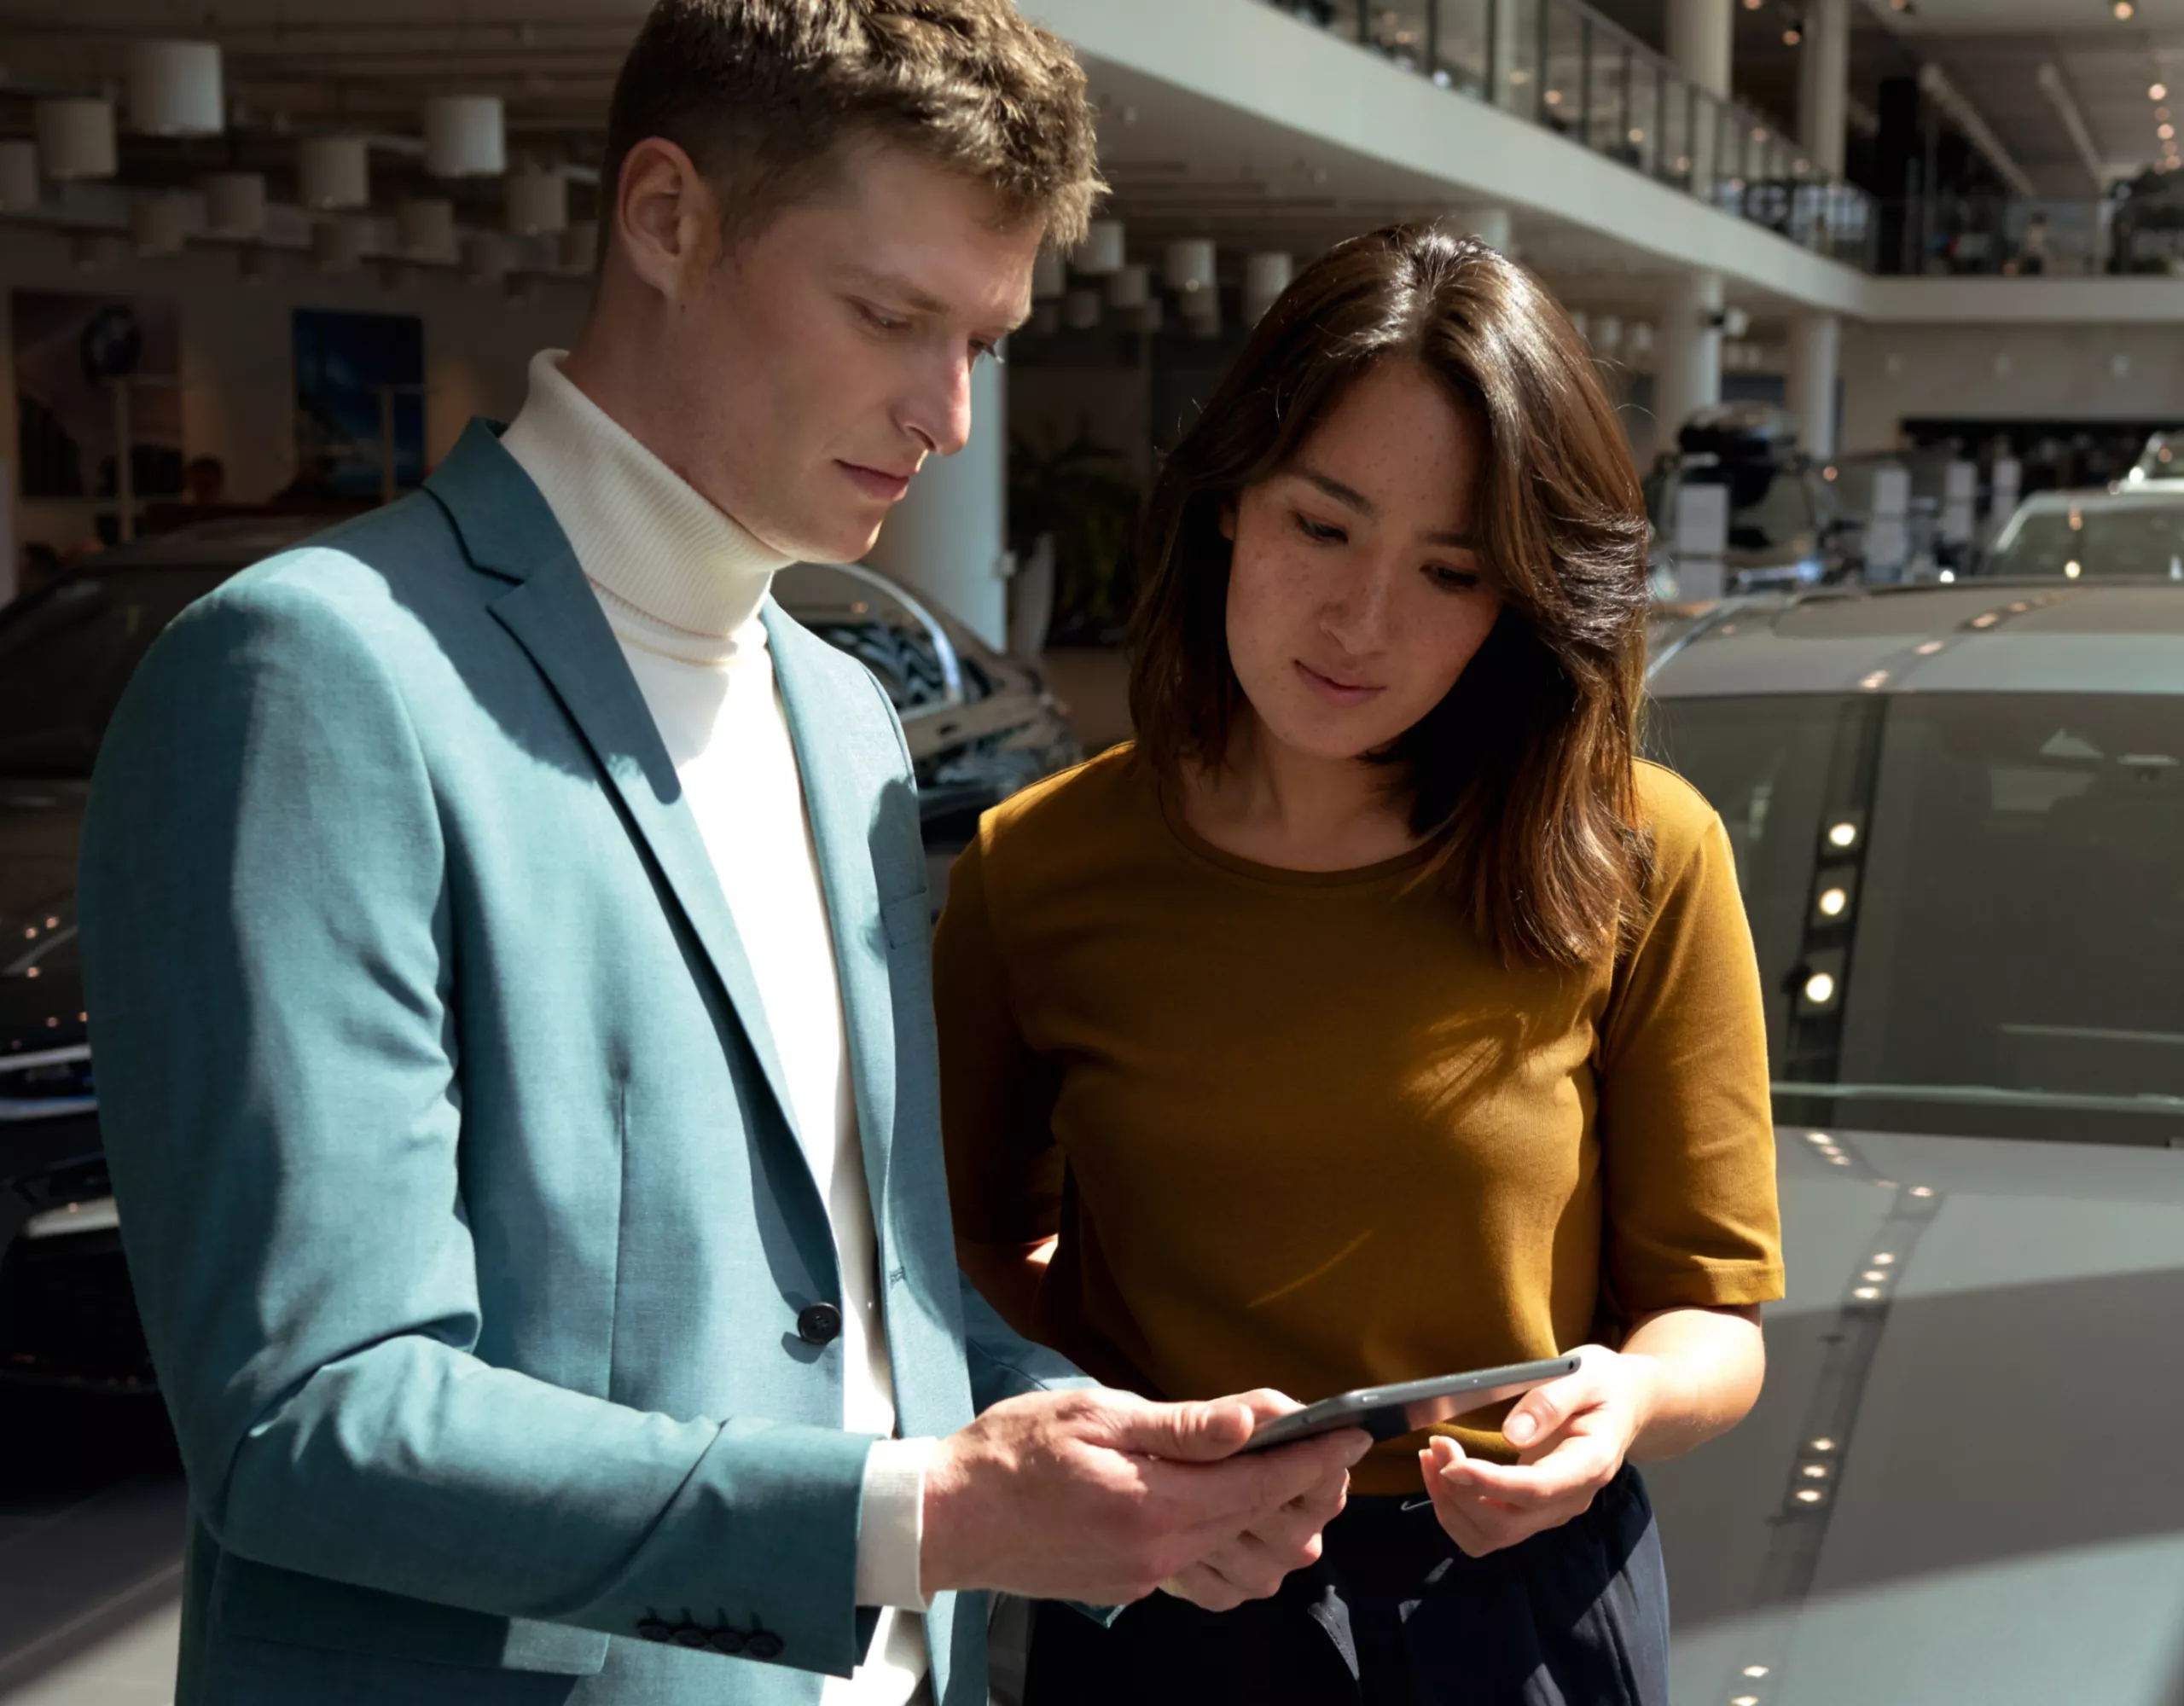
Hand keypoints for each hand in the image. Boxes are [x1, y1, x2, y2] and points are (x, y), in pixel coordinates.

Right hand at [920, 1386, 1370, 1605]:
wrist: (950, 1517)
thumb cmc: (1013, 1452)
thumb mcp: (1095, 1414)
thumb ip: (1180, 1425)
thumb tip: (1251, 1420)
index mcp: (1156, 1501)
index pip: (1263, 1482)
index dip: (1317, 1458)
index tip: (1354, 1434)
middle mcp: (1162, 1550)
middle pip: (1267, 1526)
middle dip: (1310, 1489)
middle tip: (1326, 1450)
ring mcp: (1149, 1576)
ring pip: (1249, 1567)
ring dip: (1281, 1527)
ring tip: (1289, 1482)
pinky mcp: (1134, 1587)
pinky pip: (1210, 1580)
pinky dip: (1239, 1554)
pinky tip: (1233, 1520)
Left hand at [1415, 1346, 1654, 1557]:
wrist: (1625, 1406)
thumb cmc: (1604, 1385)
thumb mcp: (1584, 1374)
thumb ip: (1550, 1401)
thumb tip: (1513, 1434)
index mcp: (1589, 1465)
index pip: (1536, 1490)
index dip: (1489, 1483)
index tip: (1451, 1464)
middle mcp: (1570, 1499)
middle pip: (1506, 1523)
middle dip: (1460, 1491)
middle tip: (1436, 1446)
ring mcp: (1551, 1511)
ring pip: (1491, 1536)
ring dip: (1451, 1506)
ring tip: (1431, 1459)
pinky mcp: (1532, 1511)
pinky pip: (1487, 1531)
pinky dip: (1456, 1512)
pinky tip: (1442, 1476)